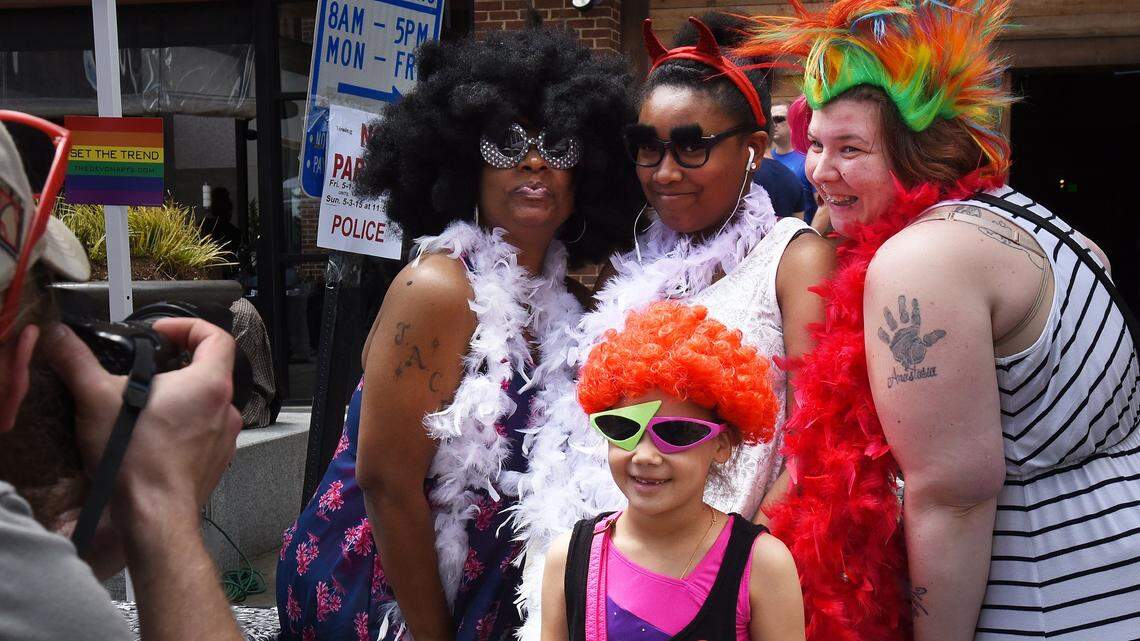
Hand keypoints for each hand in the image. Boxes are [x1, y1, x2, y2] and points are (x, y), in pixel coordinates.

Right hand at [43, 318, 241, 527]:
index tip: (162, 332)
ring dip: (180, 399)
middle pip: (211, 370)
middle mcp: (225, 409)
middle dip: (178, 364)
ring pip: (207, 404)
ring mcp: (224, 438)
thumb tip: (61, 339)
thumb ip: (77, 362)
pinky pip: (203, 434)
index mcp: (209, 384)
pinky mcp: (216, 461)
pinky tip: (152, 437)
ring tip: (145, 405)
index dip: (189, 326)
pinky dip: (182, 428)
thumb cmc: (137, 462)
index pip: (217, 337)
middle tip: (147, 369)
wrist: (154, 516)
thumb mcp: (96, 399)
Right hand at [877, 295, 945, 369]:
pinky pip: (885, 338)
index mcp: (914, 330)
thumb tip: (944, 332)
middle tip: (901, 295)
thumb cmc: (920, 356)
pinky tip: (878, 329)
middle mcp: (905, 331)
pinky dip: (882, 334)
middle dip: (902, 306)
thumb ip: (932, 337)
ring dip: (889, 316)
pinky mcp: (890, 345)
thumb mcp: (927, 345)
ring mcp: (897, 337)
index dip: (914, 308)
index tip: (914, 298)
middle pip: (903, 315)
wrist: (912, 369)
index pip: (915, 316)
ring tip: (885, 307)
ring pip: (892, 323)